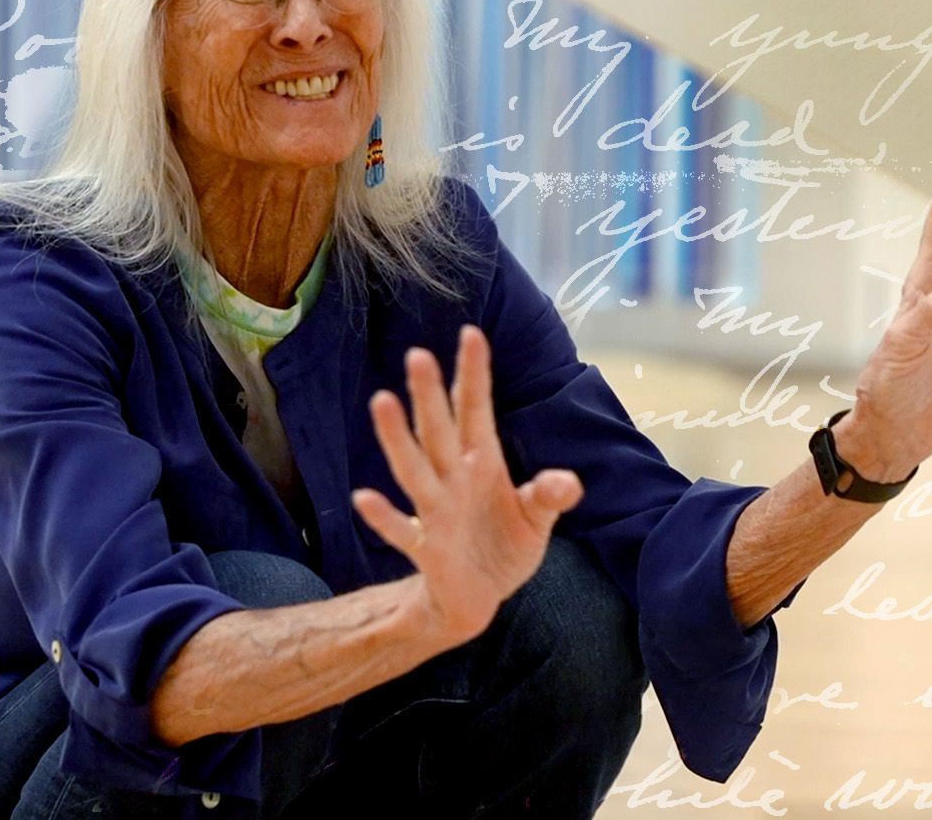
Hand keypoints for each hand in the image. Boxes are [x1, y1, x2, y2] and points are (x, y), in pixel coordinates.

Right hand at [353, 327, 583, 647]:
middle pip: (439, 431)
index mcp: (483, 462)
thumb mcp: (537, 517)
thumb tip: (567, 482)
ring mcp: (437, 512)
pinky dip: (385, 516)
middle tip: (418, 355)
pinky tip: (364, 498)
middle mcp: (455, 479)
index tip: (472, 333)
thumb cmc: (506, 544)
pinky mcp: (428, 549)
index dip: (474, 375)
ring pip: (414, 469)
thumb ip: (550, 494)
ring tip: (382, 402)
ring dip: (398, 438)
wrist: (481, 597)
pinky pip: (403, 531)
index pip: (476, 411)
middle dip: (430, 395)